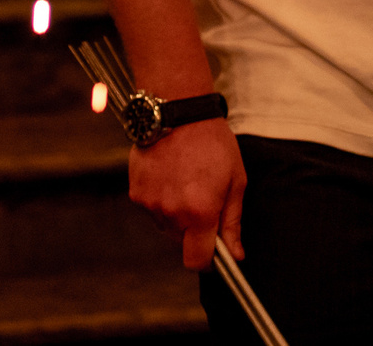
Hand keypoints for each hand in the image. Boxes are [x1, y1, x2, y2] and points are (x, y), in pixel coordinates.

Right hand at [129, 118, 246, 271]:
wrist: (178, 112)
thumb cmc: (213, 143)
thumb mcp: (235, 180)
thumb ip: (232, 221)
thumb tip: (235, 254)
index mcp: (201, 212)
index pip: (197, 261)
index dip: (207, 261)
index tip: (215, 251)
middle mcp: (172, 212)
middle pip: (181, 243)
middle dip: (194, 231)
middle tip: (203, 199)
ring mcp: (151, 203)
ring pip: (166, 226)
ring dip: (176, 215)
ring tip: (185, 182)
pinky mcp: (136, 192)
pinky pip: (151, 209)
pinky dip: (161, 200)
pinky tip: (170, 176)